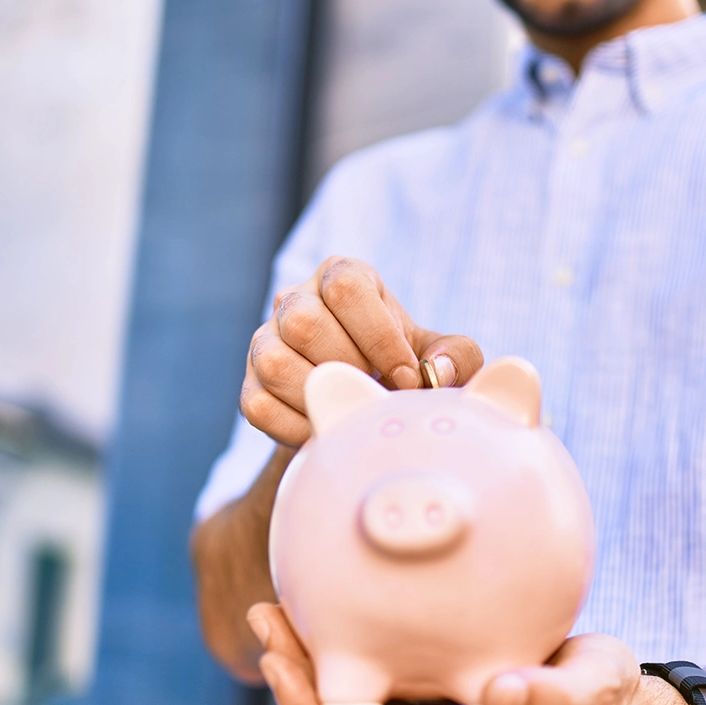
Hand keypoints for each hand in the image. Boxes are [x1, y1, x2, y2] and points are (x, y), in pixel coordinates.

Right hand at [241, 257, 483, 445]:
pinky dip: (296, 427)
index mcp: (342, 276)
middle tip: (375, 392)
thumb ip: (456, 356)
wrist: (360, 404)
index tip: (406, 377)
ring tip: (349, 407)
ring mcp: (264, 341)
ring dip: (320, 394)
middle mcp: (295, 299)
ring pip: (273, 361)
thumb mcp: (440, 356)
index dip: (379, 337)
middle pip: (303, 321)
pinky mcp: (249, 385)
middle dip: (349, 366)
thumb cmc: (405, 369)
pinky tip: (326, 427)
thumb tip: (434, 371)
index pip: (346, 287)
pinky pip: (258, 405)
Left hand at [246, 603, 695, 704]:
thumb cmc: (610, 701)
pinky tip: (339, 628)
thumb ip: (551, 695)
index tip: (275, 655)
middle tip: (265, 613)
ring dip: (313, 676)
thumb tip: (501, 691)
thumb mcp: (593, 690)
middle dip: (295, 681)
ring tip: (283, 614)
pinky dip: (347, 675)